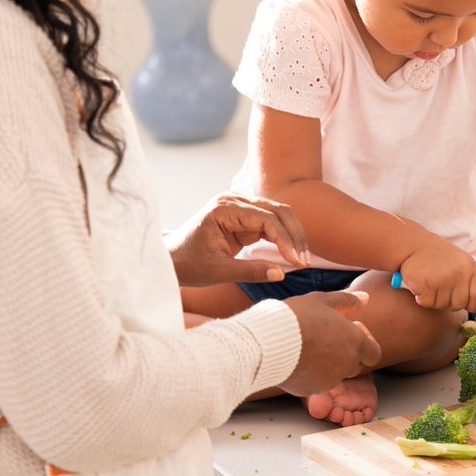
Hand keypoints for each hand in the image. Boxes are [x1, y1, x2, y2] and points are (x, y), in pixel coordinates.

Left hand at [166, 193, 310, 286]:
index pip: (265, 218)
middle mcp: (234, 201)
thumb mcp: (218, 272)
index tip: (296, 262)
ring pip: (278, 215)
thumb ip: (250, 272)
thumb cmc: (188, 264)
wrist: (171, 260)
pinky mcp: (245, 218)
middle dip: (294, 235)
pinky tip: (292, 255)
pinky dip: (283, 238)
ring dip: (292, 236)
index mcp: (224, 208)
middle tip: (304, 260)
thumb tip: (281, 274)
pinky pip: (271, 224)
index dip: (284, 240)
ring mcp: (240, 208)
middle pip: (277, 211)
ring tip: (302, 259)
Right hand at [280, 291, 381, 395]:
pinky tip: (296, 359)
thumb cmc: (298, 317)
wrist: (269, 342)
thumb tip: (365, 299)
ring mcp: (329, 380)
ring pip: (334, 374)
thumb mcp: (323, 300)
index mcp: (355, 343)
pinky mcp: (310, 390)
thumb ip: (348, 300)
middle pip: (354, 364)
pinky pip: (315, 383)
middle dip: (345, 353)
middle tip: (325, 337)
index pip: (374, 353)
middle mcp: (347, 365)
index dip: (364, 343)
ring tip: (306, 345)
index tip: (349, 332)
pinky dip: (310, 374)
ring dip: (327, 364)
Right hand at [398, 237, 475, 312]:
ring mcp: (443, 280)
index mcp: (469, 267)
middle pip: (459, 304)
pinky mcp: (426, 285)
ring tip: (429, 284)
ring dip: (434, 299)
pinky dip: (421, 298)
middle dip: (449, 302)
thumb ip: (471, 278)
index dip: (473, 304)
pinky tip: (419, 286)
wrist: (412, 244)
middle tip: (440, 291)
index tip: (467, 306)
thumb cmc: (436, 255)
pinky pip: (427, 303)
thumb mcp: (459, 261)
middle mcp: (459, 274)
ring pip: (442, 305)